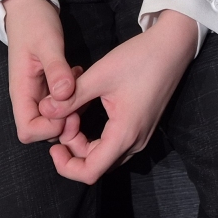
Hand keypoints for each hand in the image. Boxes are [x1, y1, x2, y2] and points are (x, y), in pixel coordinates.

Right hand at [3, 0, 77, 143]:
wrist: (28, 5)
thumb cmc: (34, 21)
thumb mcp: (47, 43)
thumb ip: (56, 69)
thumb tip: (64, 95)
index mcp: (21, 92)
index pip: (28, 131)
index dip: (49, 128)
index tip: (69, 111)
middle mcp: (27, 97)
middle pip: (42, 130)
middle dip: (65, 121)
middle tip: (82, 98)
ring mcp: (37, 91)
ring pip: (54, 116)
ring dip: (71, 107)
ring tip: (81, 82)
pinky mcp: (46, 84)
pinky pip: (59, 101)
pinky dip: (72, 95)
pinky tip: (79, 76)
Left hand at [42, 10, 199, 184]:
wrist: (173, 45)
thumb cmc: (139, 58)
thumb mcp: (100, 75)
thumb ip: (70, 98)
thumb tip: (44, 112)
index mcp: (125, 134)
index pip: (90, 172)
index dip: (65, 166)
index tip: (52, 146)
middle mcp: (135, 142)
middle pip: (96, 164)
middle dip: (72, 148)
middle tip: (63, 116)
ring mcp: (141, 135)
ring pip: (104, 154)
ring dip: (83, 140)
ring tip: (72, 111)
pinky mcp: (141, 126)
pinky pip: (113, 142)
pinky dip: (95, 134)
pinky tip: (85, 108)